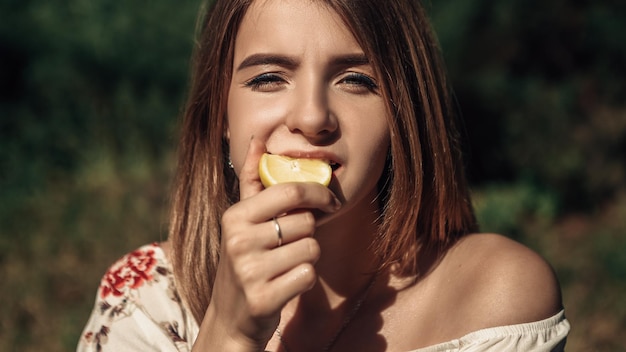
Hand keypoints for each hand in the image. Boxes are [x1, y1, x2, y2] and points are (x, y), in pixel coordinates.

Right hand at [192, 139, 340, 350]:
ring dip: (307, 257)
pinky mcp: (263, 298)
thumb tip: (258, 138)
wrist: (230, 317)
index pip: (289, 191)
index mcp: (234, 216)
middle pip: (306, 222)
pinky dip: (304, 279)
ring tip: (284, 264)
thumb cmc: (244, 260)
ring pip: (311, 248)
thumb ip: (253, 179)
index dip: (318, 193)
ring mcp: (249, 271)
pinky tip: (285, 284)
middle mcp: (238, 241)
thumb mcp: (241, 220)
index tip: (331, 201)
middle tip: (291, 243)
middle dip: (308, 232)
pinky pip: (308, 274)